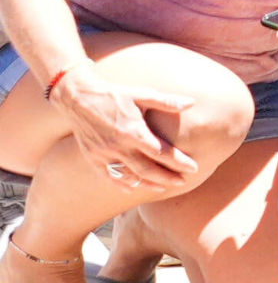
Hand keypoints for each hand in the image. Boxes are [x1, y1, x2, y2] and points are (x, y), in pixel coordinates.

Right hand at [54, 66, 193, 198]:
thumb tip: (192, 103)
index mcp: (133, 131)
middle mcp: (118, 145)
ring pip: (129, 176)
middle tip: (182, 182)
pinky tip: (133, 188)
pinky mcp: (92, 157)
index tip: (194, 168)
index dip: (179, 162)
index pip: (161, 152)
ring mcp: (104, 153)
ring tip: (162, 188)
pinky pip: (108, 176)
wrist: (78, 98)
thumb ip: (166, 101)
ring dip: (147, 184)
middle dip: (167, 178)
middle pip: (147, 169)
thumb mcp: (141, 94)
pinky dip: (121, 184)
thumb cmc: (114, 94)